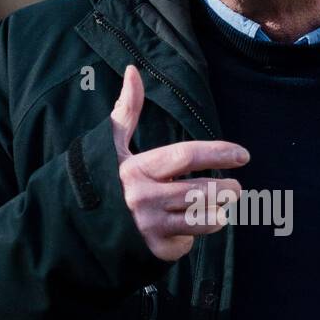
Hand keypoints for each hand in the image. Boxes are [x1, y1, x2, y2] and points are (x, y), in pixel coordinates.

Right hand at [110, 65, 249, 260]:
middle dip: (227, 188)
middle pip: (203, 190)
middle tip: (235, 187)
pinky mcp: (155, 250)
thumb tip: (132, 70)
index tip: (243, 155)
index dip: (219, 153)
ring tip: (221, 205)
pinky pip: (190, 240)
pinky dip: (195, 233)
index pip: (187, 156)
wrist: (76, 229)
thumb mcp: (111, 146)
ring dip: (218, 211)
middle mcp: (145, 197)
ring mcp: (151, 226)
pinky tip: (190, 225)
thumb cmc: (101, 180)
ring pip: (204, 218)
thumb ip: (128, 110)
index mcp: (139, 168)